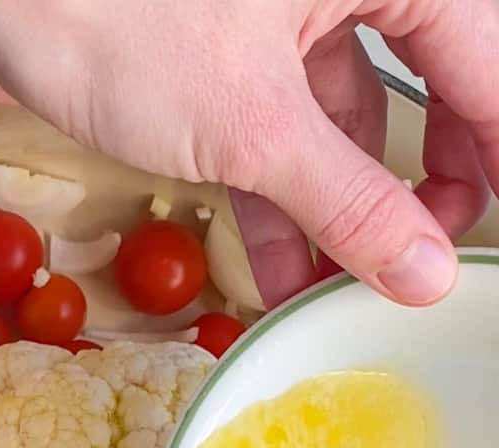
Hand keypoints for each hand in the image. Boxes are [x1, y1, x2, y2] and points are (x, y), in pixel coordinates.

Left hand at [0, 0, 498, 309]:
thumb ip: (351, 200)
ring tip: (345, 292)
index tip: (493, 228)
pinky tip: (279, 274)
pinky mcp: (220, 62)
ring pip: (342, 125)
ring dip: (340, 214)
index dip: (493, 150)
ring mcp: (278, 20)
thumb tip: (427, 268)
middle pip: (423, 87)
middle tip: (420, 263)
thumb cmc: (115, 12)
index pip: (483, 58)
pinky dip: (277, 205)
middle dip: (419, 189)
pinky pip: (275, 138)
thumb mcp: (253, 123)